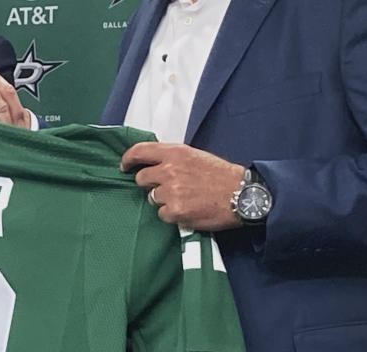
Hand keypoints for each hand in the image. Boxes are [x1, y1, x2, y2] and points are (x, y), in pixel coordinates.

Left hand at [120, 142, 244, 230]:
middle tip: (165, 187)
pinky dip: (172, 214)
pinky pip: (162, 214)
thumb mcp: (195, 155)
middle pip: (141, 178)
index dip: (128, 159)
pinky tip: (188, 209)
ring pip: (152, 198)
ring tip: (184, 199)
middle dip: (149, 184)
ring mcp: (172, 192)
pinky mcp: (176, 211)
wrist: (243, 195)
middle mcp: (169, 170)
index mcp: (174, 153)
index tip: (124, 165)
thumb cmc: (221, 175)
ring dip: (163, 200)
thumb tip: (153, 162)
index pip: (139, 151)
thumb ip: (172, 157)